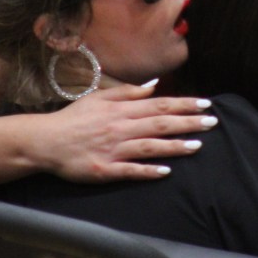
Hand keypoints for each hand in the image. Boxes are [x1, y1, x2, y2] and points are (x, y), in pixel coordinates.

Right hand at [41, 81, 216, 181]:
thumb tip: (155, 85)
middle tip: (212, 123)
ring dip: (174, 146)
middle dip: (188, 122)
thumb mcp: (99, 98)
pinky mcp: (104, 169)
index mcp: (121, 109)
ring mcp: (113, 149)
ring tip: (197, 146)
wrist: (45, 141)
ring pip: (149, 146)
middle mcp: (121, 127)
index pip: (160, 104)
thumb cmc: (73, 119)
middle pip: (160, 123)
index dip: (184, 104)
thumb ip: (128, 92)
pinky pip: (130, 170)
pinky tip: (166, 171)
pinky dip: (148, 170)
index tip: (206, 104)